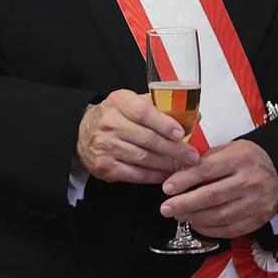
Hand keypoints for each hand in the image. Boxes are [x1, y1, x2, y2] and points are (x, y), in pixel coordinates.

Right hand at [76, 89, 198, 184]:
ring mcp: (105, 145)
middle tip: (191, 155)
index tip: (181, 133)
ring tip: (182, 165)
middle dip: (174, 149)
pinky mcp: (104, 165)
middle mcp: (109, 123)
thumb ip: (161, 107)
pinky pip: (135, 174)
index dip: (165, 123)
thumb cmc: (115, 117)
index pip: (144, 112)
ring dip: (166, 164)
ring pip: (143, 158)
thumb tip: (194, 115)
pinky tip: (165, 174)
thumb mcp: (132, 102)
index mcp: (118, 102)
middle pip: (147, 138)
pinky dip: (153, 175)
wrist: (83, 132)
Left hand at [159, 139, 277, 237]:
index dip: (184, 180)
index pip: (207, 170)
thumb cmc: (248, 160)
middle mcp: (250, 181)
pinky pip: (230, 229)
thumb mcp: (229, 149)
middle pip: (212, 196)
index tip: (167, 188)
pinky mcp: (258, 219)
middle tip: (166, 208)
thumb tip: (177, 175)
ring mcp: (256, 202)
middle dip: (184, 204)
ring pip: (219, 215)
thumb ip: (205, 160)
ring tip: (179, 215)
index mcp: (241, 158)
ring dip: (194, 218)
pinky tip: (196, 224)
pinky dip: (210, 229)